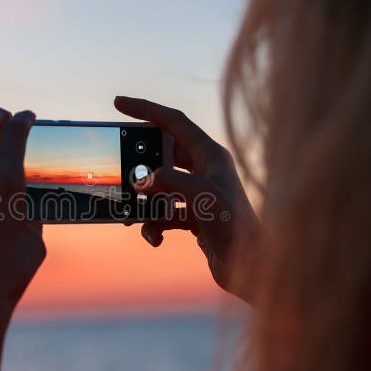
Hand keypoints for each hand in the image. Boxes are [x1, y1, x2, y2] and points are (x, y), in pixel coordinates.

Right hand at [114, 96, 257, 301]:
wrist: (251, 266)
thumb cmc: (235, 227)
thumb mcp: (201, 196)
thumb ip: (169, 181)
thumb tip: (142, 182)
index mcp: (211, 155)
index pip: (173, 121)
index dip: (146, 109)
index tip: (119, 103)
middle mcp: (206, 170)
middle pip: (162, 154)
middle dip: (139, 164)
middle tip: (118, 165)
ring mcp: (199, 193)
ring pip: (160, 187)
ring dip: (144, 202)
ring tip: (131, 214)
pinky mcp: (195, 216)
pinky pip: (164, 213)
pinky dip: (154, 225)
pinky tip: (153, 238)